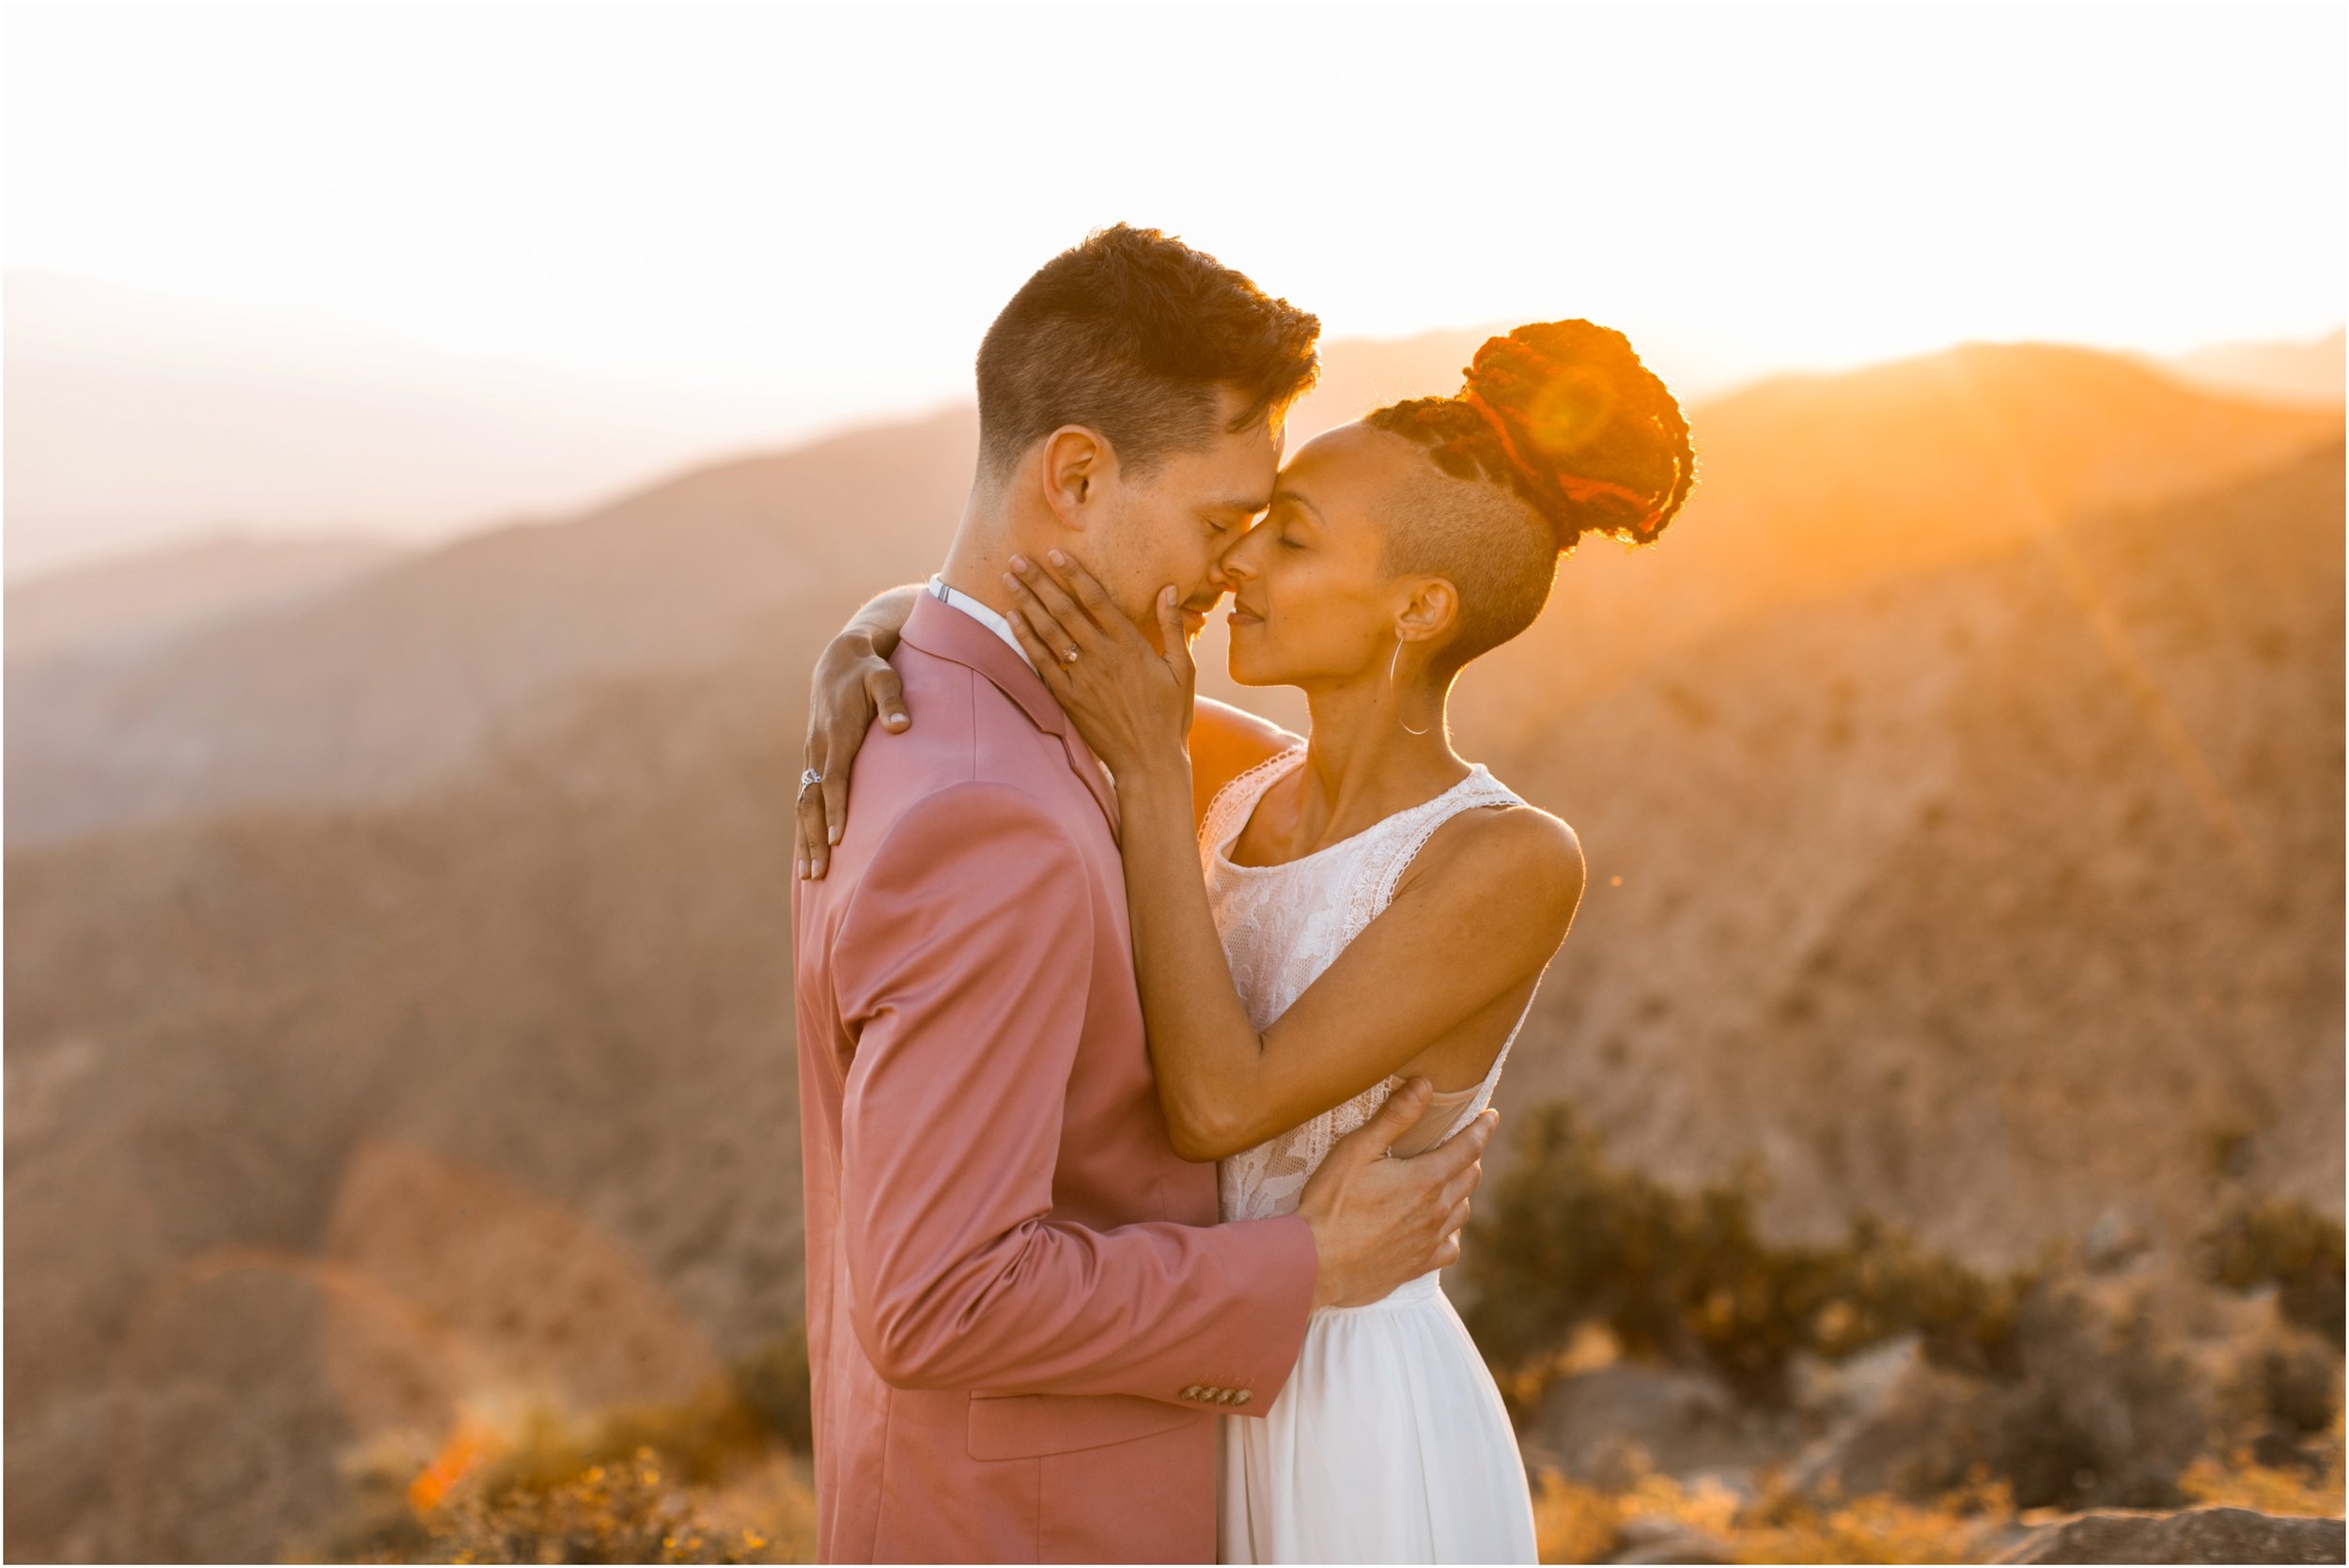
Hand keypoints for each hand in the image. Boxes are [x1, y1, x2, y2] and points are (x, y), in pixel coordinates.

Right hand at [799, 630, 910, 879]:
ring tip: (810, 874)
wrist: (839, 660)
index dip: (836, 809)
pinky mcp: (813, 759)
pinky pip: (805, 798)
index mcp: (837, 733)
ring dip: (806, 839)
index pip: (834, 778)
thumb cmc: (869, 671)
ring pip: (803, 804)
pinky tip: (808, 851)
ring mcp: (812, 755)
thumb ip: (893, 700)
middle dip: (814, 839)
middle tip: (819, 873)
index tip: (838, 839)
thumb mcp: (884, 677)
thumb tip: (900, 726)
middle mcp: (819, 748)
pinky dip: (804, 826)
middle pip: (812, 801)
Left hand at [1002, 551, 1194, 777]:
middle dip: (1039, 581)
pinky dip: (1026, 639)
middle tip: (1017, 559)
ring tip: (1009, 579)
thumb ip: (1172, 626)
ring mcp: (1082, 677)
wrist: (1149, 761)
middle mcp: (1102, 656)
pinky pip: (1041, 663)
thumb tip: (1169, 589)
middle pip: (1065, 610)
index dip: (1074, 574)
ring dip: (1027, 603)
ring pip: (1049, 631)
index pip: (1096, 599)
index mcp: (1131, 645)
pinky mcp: (1068, 698)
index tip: (1054, 553)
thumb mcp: (1182, 669)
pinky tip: (1012, 618)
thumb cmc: (1170, 715)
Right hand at [1293, 1080, 1495, 1310]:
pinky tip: (1439, 1226)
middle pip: (1470, 1177)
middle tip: (1464, 1145)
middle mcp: (1436, 1211)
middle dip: (1471, 1156)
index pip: (1469, 1148)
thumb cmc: (1331, 1203)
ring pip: (1462, 1210)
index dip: (1483, 1129)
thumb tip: (1425, 1086)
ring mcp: (1429, 1241)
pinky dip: (1450, 1231)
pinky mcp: (1418, 1265)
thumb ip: (1394, 1117)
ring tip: (1449, 1181)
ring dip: (1460, 1191)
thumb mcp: (1356, 1149)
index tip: (1492, 1117)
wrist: (1316, 1263)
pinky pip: (1450, 1247)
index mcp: (1425, 1179)